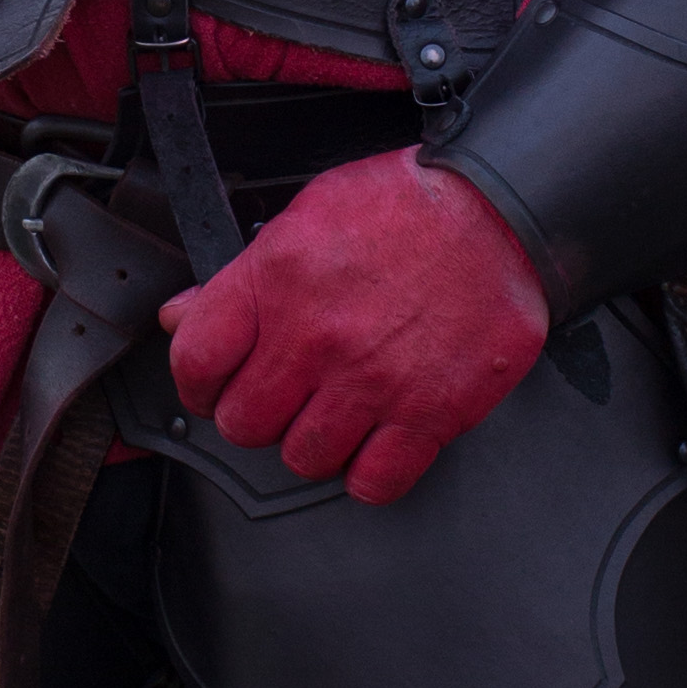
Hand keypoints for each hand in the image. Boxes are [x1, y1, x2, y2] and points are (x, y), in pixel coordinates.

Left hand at [161, 144, 547, 506]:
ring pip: (302, 459)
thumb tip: (183, 315)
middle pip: (244, 424)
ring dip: (311, 445)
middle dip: (254, 416)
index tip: (215, 385)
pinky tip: (372, 443)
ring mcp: (374, 380)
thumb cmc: (409, 205)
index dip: (199, 382)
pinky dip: (367, 474)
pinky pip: (374, 482)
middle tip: (279, 399)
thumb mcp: (308, 215)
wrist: (503, 208)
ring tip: (331, 416)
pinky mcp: (430, 411)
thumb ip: (242, 275)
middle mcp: (319, 337)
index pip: (197, 361)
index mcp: (279, 280)